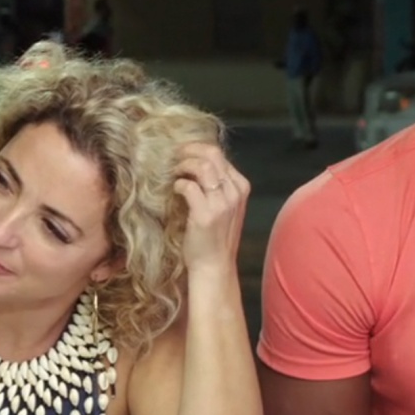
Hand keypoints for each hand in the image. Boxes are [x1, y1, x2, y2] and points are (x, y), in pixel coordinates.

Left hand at [173, 143, 249, 272]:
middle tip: (173, 156)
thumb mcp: (225, 206)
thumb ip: (217, 185)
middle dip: (188, 150)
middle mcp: (234, 192)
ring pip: (202, 166)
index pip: (219, 155)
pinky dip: (178, 184)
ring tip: (173, 172)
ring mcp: (222, 203)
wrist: (214, 266)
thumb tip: (194, 162)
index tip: (181, 154)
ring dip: (182, 165)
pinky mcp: (206, 214)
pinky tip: (175, 190)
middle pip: (211, 154)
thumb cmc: (215, 237)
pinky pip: (189, 186)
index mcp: (241, 186)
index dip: (196, 149)